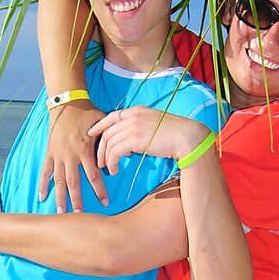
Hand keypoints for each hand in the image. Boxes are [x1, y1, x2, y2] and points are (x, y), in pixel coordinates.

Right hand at [39, 103, 107, 212]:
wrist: (67, 102)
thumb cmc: (87, 112)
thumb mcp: (103, 123)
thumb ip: (111, 139)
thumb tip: (125, 151)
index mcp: (85, 149)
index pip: (94, 176)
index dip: (99, 191)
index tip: (105, 203)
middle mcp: (70, 155)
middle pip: (74, 183)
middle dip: (77, 200)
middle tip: (80, 216)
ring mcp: (58, 155)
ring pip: (58, 180)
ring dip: (60, 197)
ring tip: (61, 212)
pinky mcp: (50, 152)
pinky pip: (45, 170)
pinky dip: (43, 184)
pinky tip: (42, 197)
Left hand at [88, 107, 203, 176]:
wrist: (186, 137)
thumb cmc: (175, 134)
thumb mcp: (155, 124)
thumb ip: (141, 127)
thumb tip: (133, 141)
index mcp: (137, 110)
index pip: (112, 116)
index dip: (100, 125)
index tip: (92, 133)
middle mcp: (132, 116)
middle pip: (107, 131)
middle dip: (100, 147)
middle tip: (99, 161)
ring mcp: (133, 126)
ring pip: (109, 143)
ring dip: (105, 158)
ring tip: (107, 168)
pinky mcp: (134, 139)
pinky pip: (114, 152)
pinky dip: (112, 162)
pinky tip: (115, 169)